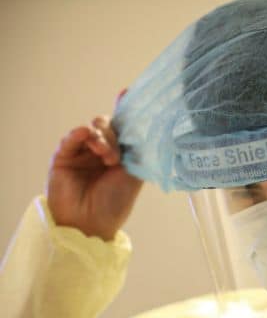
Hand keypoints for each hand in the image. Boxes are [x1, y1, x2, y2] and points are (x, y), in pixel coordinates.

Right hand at [47, 90, 142, 240]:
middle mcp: (102, 150)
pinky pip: (72, 138)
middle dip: (114, 134)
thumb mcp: (135, 174)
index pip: (124, 127)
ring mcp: (83, 152)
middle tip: (116, 155)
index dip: (126, 111)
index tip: (128, 93)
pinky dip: (80, 134)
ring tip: (106, 156)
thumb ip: (140, 150)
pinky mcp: (64, 157)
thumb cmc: (115, 202)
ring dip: (102, 137)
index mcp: (121, 154)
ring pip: (93, 130)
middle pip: (109, 125)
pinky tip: (86, 135)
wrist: (91, 223)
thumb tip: (151, 127)